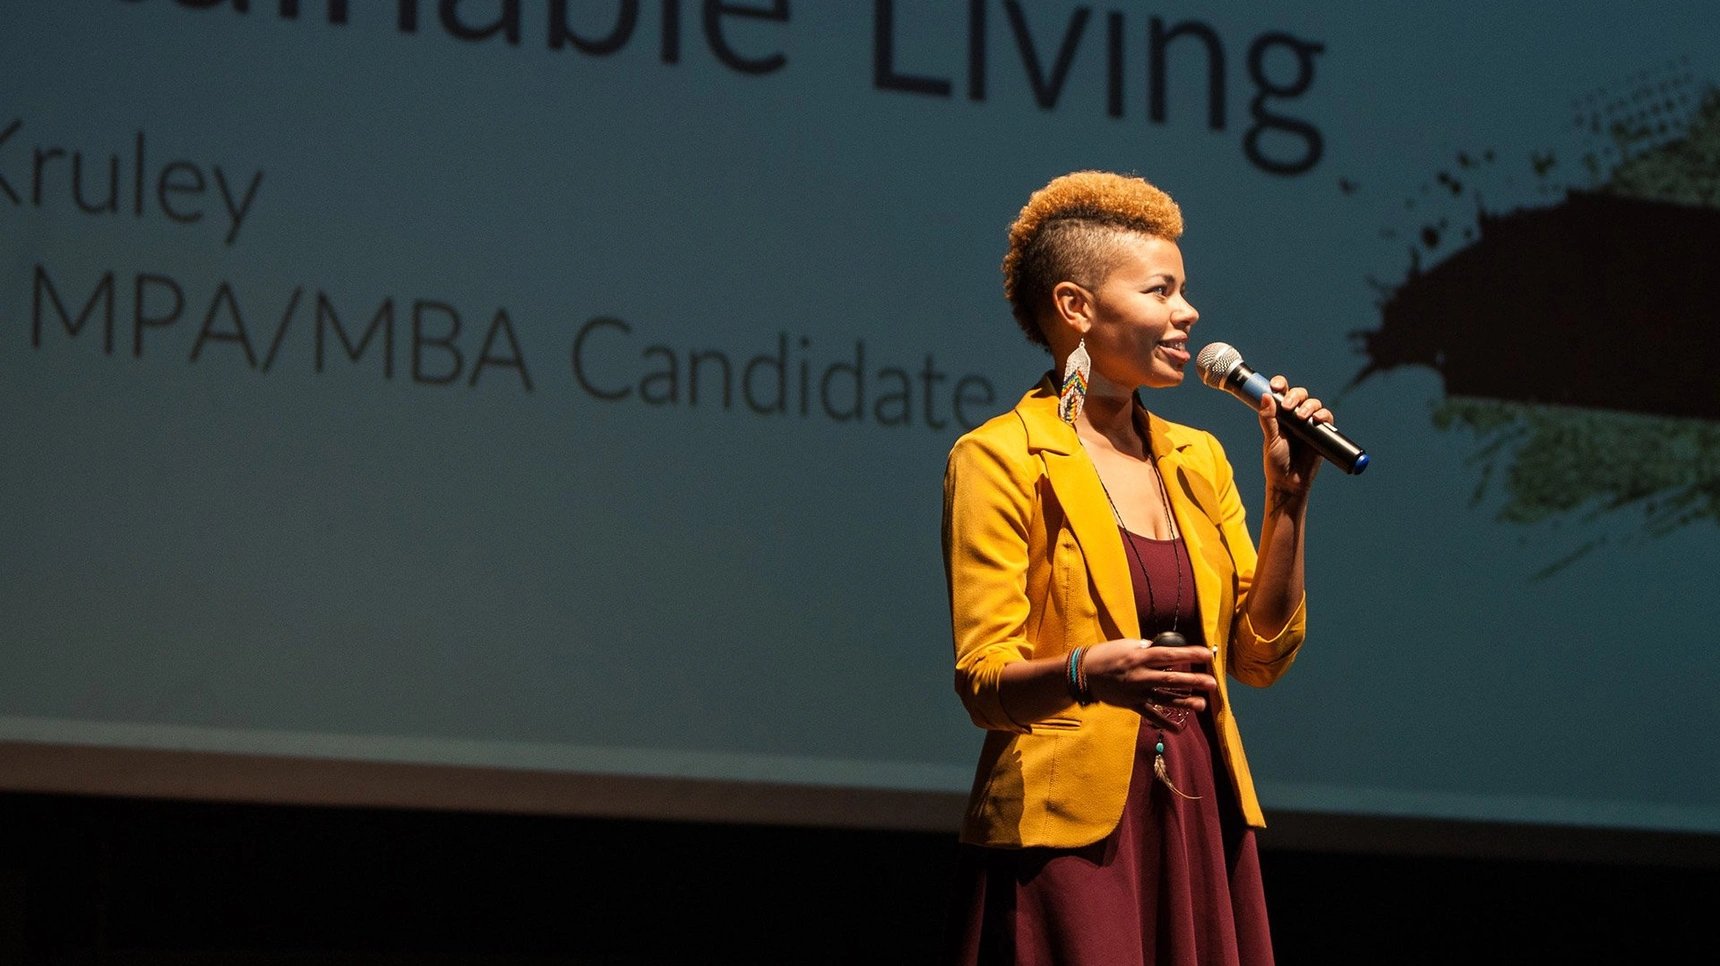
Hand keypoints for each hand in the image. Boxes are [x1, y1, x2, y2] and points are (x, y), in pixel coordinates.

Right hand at [1080, 637, 1216, 713]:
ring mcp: (1137, 691)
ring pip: (1165, 698)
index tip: (1207, 655)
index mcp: (1140, 656)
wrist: (1083, 673)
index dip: (1189, 655)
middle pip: (1172, 679)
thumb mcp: (1127, 645)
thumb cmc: (1106, 655)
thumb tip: (1165, 651)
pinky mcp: (1132, 704)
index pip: (1170, 655)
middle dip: (1193, 681)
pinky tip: (1179, 729)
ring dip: (1185, 702)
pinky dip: (1165, 722)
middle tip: (1212, 683)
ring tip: (1202, 704)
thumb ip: (1147, 649)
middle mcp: (1141, 675)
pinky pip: (1151, 714)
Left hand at [1257, 374, 1333, 499]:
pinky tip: (1317, 420)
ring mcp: (1309, 423)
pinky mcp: (1322, 432)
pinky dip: (1323, 415)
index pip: (1282, 392)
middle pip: (1299, 394)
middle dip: (1295, 396)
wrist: (1290, 482)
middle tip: (1289, 407)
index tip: (1275, 386)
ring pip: (1313, 403)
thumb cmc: (1276, 461)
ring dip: (1309, 405)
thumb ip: (1268, 419)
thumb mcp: (1270, 439)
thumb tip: (1264, 396)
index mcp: (1280, 414)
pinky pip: (1326, 417)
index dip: (1280, 384)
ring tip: (1301, 417)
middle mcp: (1295, 415)